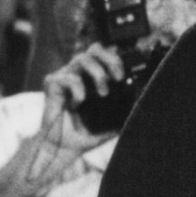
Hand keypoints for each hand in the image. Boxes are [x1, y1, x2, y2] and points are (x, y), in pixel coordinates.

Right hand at [31, 43, 126, 166]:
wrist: (65, 147)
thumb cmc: (88, 133)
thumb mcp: (115, 121)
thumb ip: (126, 109)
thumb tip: (143, 100)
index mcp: (92, 77)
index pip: (105, 54)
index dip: (116, 58)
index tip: (124, 76)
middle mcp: (79, 73)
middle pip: (95, 49)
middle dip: (110, 59)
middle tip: (118, 78)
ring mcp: (65, 76)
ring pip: (81, 58)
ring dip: (97, 73)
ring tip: (103, 93)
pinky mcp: (52, 84)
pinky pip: (67, 78)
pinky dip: (77, 90)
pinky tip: (78, 104)